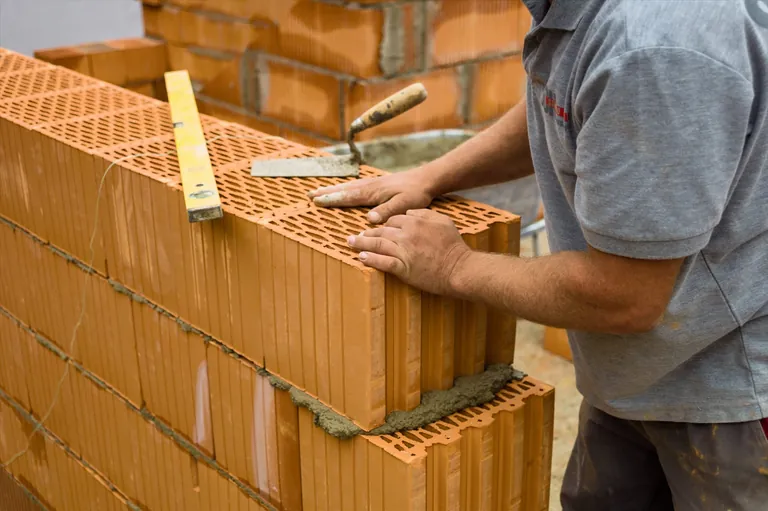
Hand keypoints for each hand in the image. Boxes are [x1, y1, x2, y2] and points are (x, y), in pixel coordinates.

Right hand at [307, 167, 437, 223]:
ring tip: (319, 191)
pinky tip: (343, 189)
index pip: (349, 197)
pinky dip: (345, 187)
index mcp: (374, 192)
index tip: (317, 201)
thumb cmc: (416, 193)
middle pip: (344, 189)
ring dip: (333, 188)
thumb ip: (387, 211)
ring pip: (348, 186)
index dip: (332, 199)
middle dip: (326, 192)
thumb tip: (369, 219)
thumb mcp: (405, 204)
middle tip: (309, 194)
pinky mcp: (378, 183)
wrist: (426, 179)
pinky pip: (355, 185)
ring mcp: (373, 183)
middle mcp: (370, 186)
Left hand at [346, 209, 470, 295]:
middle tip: (355, 236)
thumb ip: (424, 214)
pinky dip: (371, 260)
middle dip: (367, 234)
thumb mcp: (443, 221)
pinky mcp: (403, 268)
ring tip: (351, 244)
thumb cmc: (453, 245)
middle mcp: (406, 234)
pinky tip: (361, 258)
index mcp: (415, 221)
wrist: (459, 268)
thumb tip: (409, 213)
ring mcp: (404, 251)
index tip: (376, 229)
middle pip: (381, 231)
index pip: (392, 220)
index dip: (382, 225)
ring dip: (362, 244)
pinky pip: (383, 262)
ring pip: (378, 245)